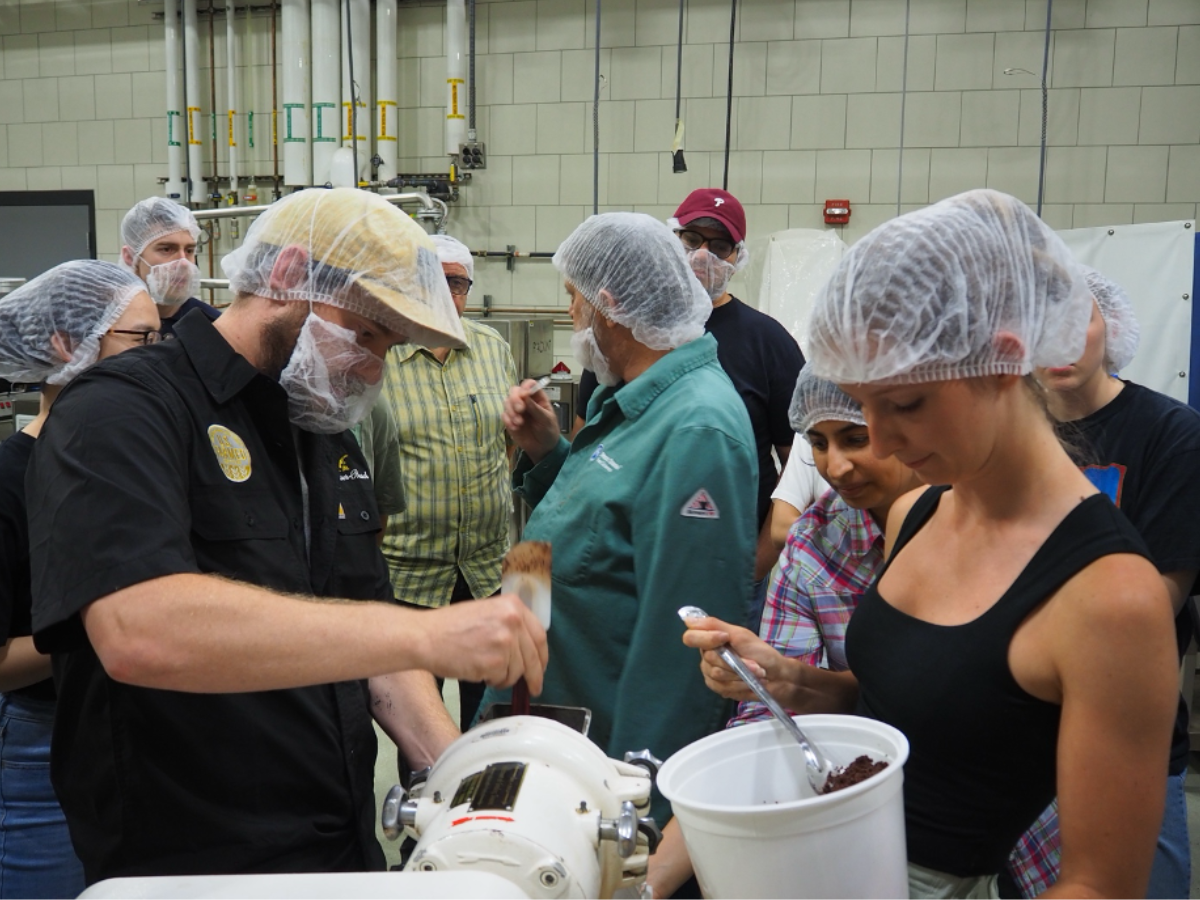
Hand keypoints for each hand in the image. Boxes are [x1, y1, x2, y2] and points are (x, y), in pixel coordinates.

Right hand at [418, 595, 548, 693]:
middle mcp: (513, 620)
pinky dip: (492, 680)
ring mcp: (505, 641)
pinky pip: (502, 679)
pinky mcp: (495, 662)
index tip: (541, 666)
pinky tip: (478, 671)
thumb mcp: (485, 612)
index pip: (540, 634)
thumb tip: (527, 648)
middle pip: (534, 656)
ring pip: (518, 670)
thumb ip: (508, 624)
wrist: (425, 637)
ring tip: (486, 670)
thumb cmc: (449, 626)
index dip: (542, 655)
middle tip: (533, 687)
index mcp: (512, 605)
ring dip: (505, 677)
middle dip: (534, 675)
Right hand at [502, 381, 560, 462]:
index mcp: (538, 398)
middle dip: (515, 399)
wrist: (543, 448)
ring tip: (519, 423)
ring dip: (511, 412)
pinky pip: (504, 415)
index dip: (525, 386)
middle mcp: (526, 401)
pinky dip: (508, 420)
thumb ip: (535, 408)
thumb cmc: (548, 431)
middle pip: (515, 391)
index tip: (524, 395)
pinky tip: (516, 428)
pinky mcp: (510, 420)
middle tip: (520, 410)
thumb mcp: (546, 420)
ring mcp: (516, 410)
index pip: (530, 385)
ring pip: (507, 402)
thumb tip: (525, 396)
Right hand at [681, 615, 786, 702]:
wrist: (777, 676)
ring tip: (756, 673)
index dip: (706, 638)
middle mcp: (706, 656)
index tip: (725, 638)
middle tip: (753, 662)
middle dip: (735, 661)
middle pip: (709, 658)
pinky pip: (723, 687)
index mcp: (710, 639)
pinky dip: (740, 685)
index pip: (690, 637)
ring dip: (741, 674)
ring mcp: (711, 673)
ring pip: (717, 674)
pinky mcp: (718, 688)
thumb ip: (715, 625)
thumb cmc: (760, 652)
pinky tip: (749, 683)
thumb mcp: (740, 634)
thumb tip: (688, 619)